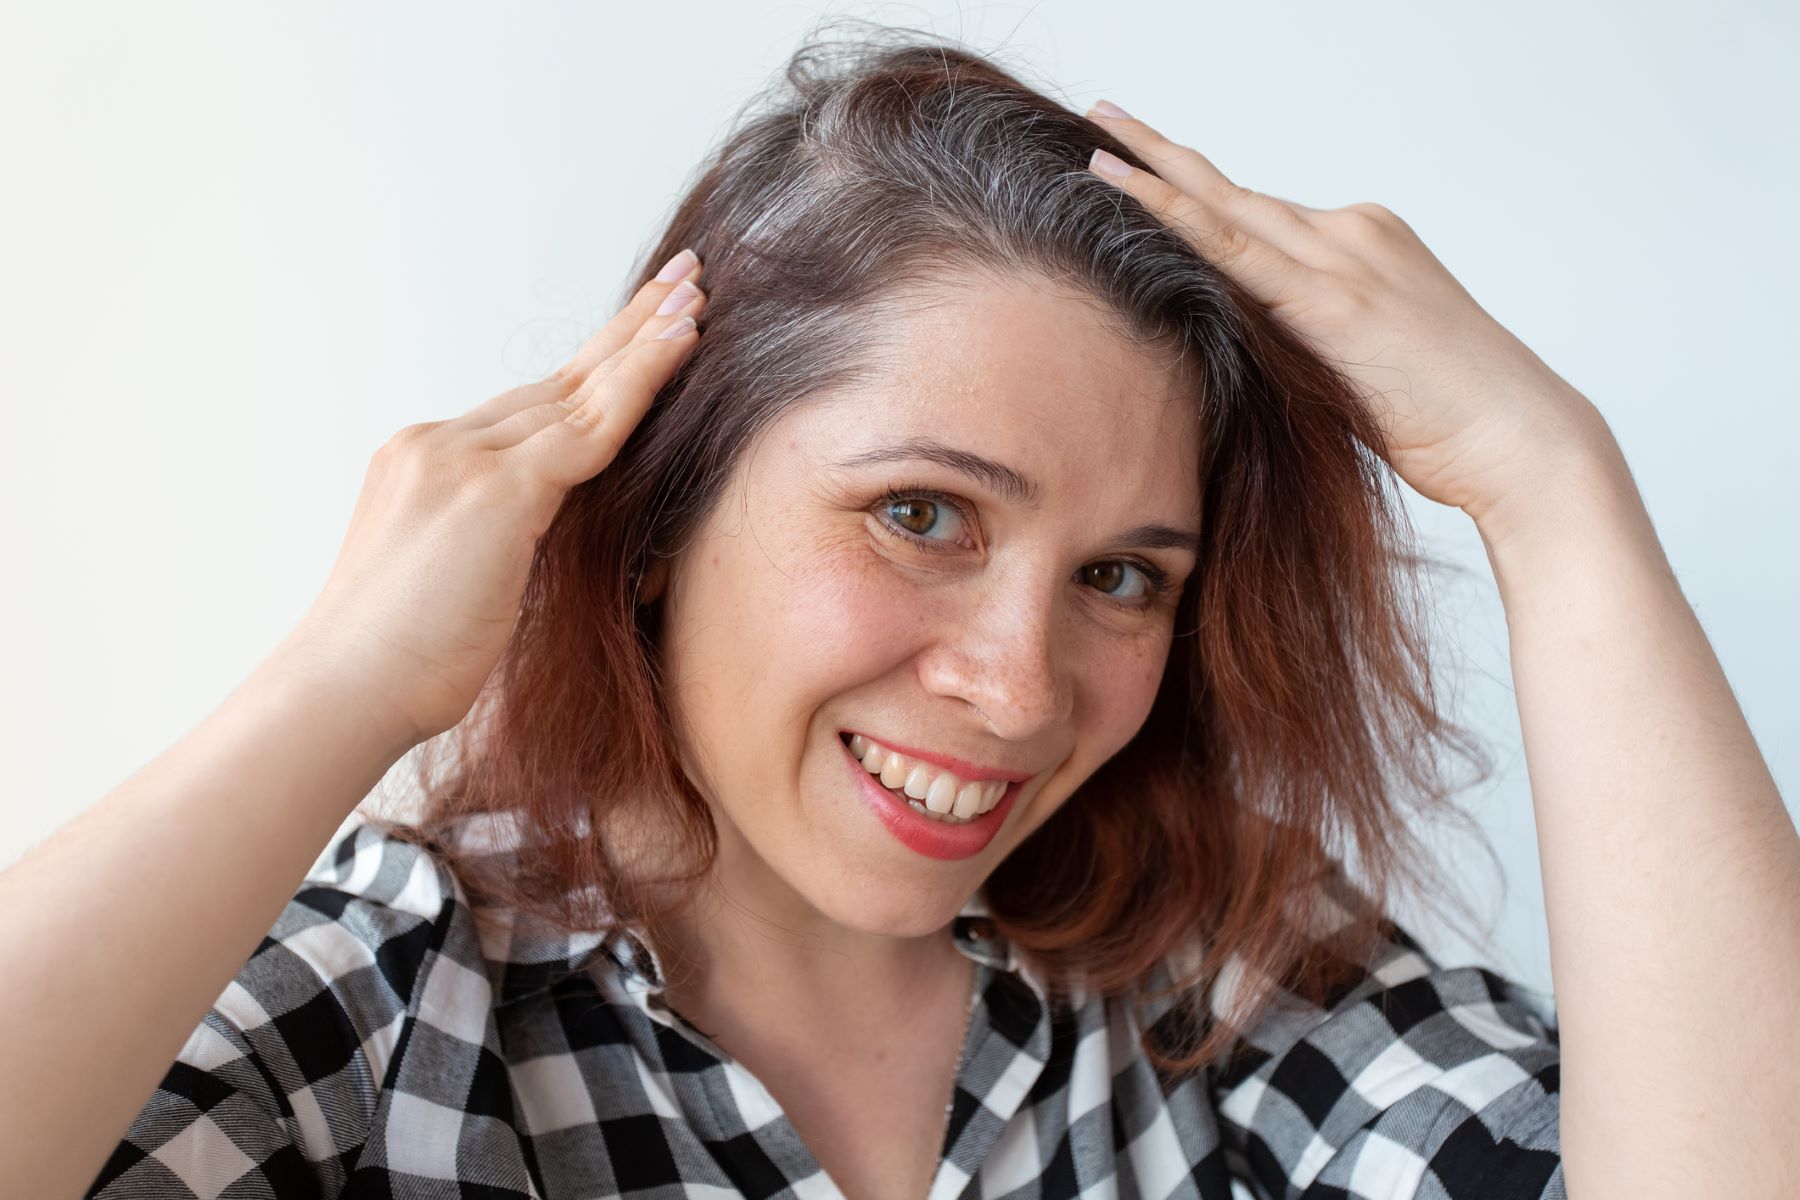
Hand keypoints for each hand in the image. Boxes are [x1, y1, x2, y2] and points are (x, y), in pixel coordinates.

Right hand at [276, 249, 707, 746]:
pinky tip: (682, 348)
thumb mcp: (456, 583)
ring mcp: (463, 460)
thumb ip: (500, 543)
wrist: (342, 692)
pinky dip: (642, 382)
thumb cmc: (397, 665)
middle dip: (626, 330)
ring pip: (578, 392)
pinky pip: (590, 427)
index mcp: (426, 463)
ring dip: (646, 339)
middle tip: (684, 276)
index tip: (640, 329)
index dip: (592, 369)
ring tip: (698, 297)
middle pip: (557, 381)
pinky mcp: (495, 492)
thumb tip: (541, 547)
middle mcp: (440, 443)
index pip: (529, 407)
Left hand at [1082, 100, 1616, 528]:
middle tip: (1104, 116)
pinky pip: (1238, 252)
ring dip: (1157, 175)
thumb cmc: (1447, 421)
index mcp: (1360, 247)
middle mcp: (1351, 236)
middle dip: (1164, 157)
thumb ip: (1301, 343)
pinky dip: (1180, 220)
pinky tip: (1132, 196)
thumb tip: (1239, 354)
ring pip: (1229, 209)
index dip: (1195, 189)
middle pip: (1236, 193)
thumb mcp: (1356, 370)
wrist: (1521, 440)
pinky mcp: (1336, 301)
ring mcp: (1345, 260)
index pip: (1258, 214)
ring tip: (1098, 142)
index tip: (1144, 162)